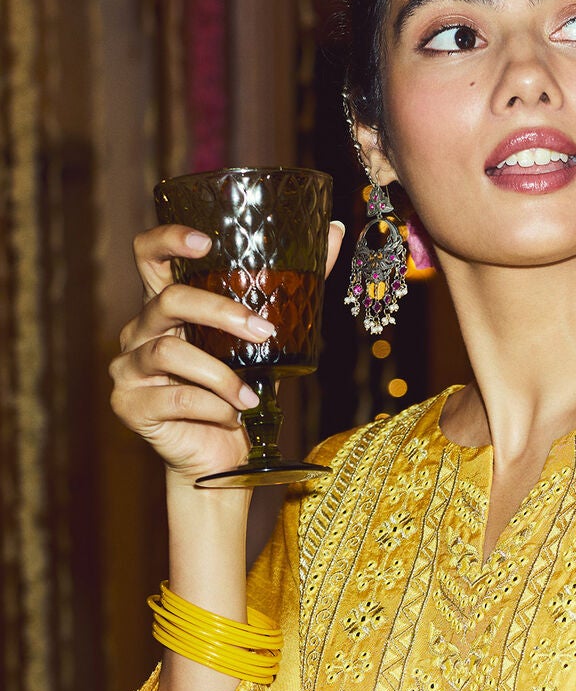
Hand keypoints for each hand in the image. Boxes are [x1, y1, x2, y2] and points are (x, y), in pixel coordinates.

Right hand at [110, 219, 345, 484]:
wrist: (221, 459)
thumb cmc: (241, 394)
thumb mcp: (268, 341)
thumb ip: (293, 289)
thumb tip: (332, 232)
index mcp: (166, 308)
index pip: (149, 256)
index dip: (169, 240)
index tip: (206, 241)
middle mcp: (139, 331)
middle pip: (168, 300)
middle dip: (221, 313)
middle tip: (264, 332)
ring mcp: (128, 367)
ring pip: (170, 352)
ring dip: (222, 375)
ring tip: (252, 397)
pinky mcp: (129, 405)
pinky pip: (174, 397)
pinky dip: (213, 407)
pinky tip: (233, 416)